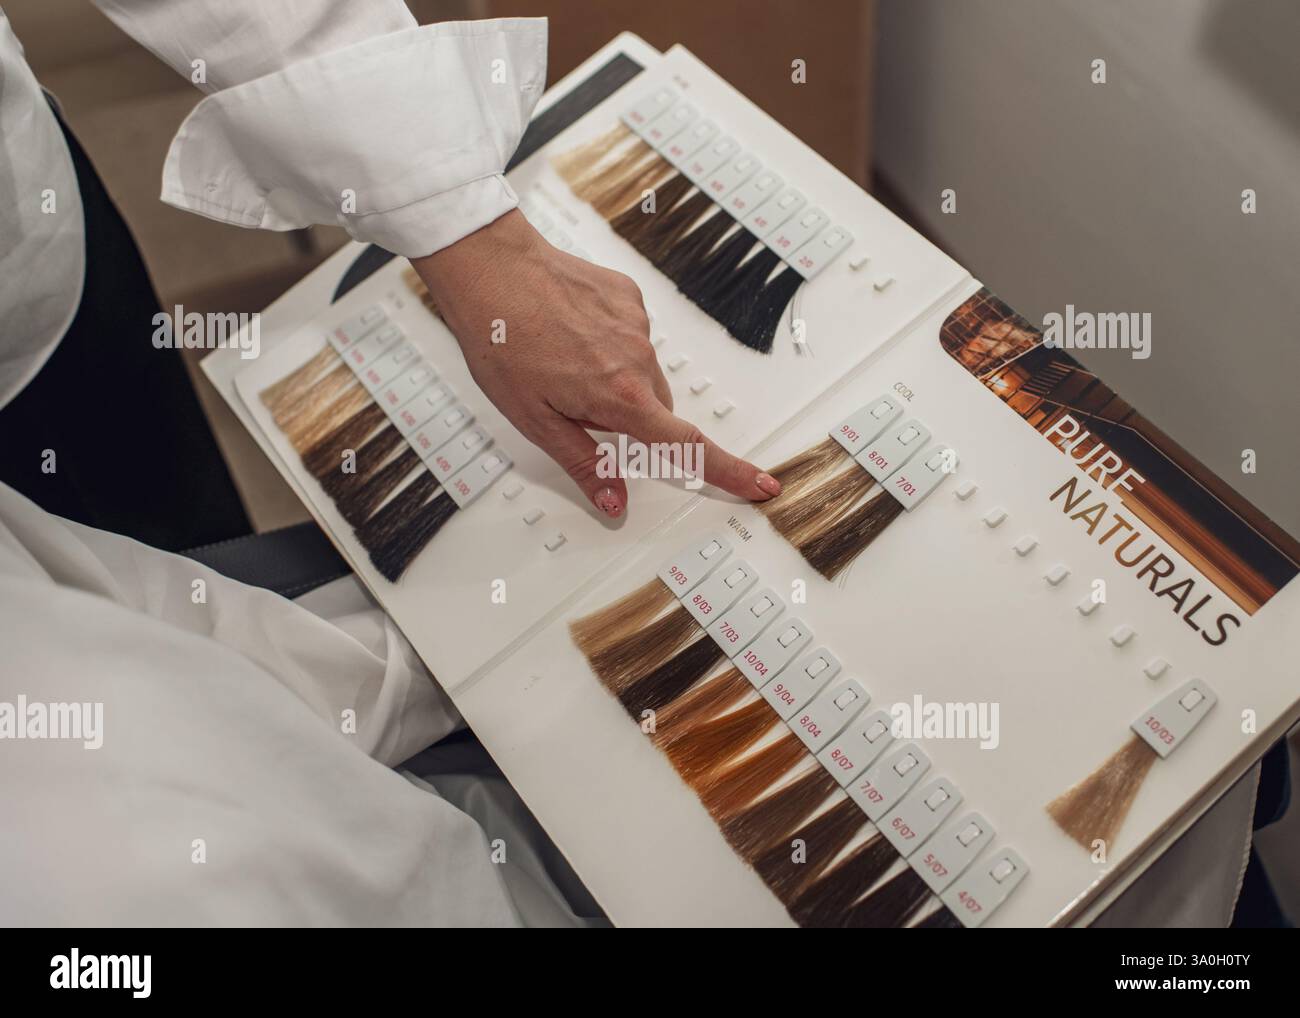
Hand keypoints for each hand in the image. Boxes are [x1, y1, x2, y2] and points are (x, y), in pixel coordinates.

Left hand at [411, 209, 780, 517]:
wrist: (492, 269)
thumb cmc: (503, 342)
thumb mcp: (535, 421)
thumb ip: (584, 463)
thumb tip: (616, 504)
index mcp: (621, 398)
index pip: (687, 445)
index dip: (729, 471)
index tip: (762, 484)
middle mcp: (639, 360)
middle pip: (657, 410)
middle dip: (630, 418)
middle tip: (574, 403)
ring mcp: (637, 324)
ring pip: (642, 372)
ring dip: (616, 378)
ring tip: (562, 360)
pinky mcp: (630, 296)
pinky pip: (632, 335)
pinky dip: (609, 342)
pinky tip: (570, 330)